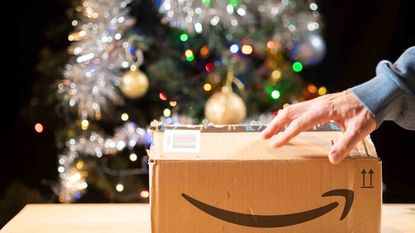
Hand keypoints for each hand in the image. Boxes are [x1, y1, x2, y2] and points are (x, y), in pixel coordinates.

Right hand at [260, 91, 375, 163]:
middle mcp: (317, 104)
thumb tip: (332, 160)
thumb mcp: (360, 130)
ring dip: (279, 120)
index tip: (275, 144)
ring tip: (270, 131)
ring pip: (292, 109)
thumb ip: (346, 144)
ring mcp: (317, 102)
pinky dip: (288, 117)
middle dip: (275, 125)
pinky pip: (298, 109)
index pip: (300, 123)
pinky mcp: (319, 104)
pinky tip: (287, 124)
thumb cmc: (367, 111)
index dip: (286, 134)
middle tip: (263, 137)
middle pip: (289, 112)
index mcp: (323, 110)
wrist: (374, 95)